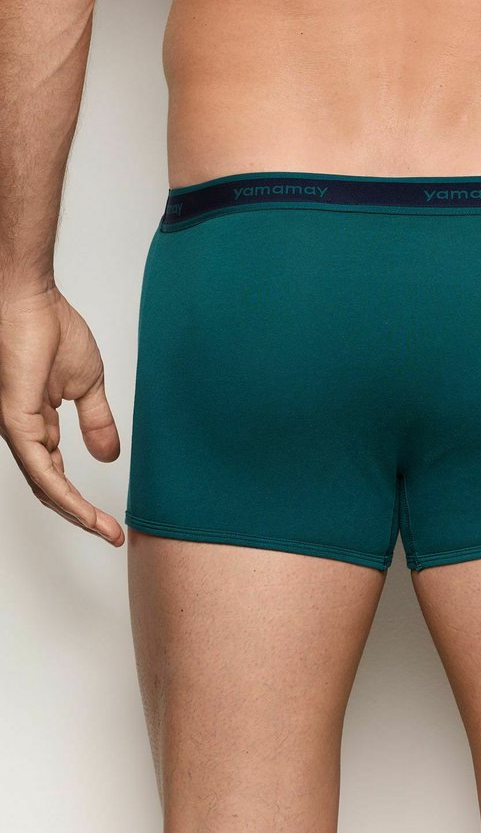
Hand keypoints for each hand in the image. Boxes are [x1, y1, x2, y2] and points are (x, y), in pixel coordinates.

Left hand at [0, 286, 123, 544]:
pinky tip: (82, 509)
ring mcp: (17, 428)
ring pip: (44, 485)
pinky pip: (39, 469)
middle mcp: (23, 431)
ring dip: (75, 512)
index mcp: (37, 422)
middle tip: (111, 533)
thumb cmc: (51, 327)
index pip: (55, 474)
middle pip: (49, 488)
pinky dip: (62, 493)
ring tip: (104, 530)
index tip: (111, 520)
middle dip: (81, 515)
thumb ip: (97, 421)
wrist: (30, 299)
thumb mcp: (88, 383)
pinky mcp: (15, 421)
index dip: (81, 500)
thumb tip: (108, 456)